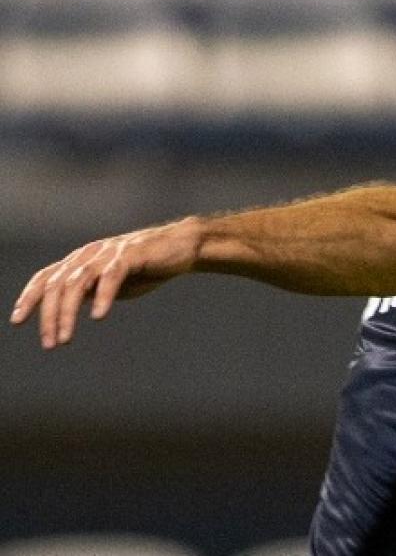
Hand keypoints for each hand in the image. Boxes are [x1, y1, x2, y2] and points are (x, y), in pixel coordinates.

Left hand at [10, 217, 202, 348]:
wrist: (182, 246)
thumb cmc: (146, 266)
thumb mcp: (110, 282)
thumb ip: (88, 290)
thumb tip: (64, 309)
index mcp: (81, 260)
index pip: (46, 277)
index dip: (29, 298)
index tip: (18, 321)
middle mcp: (89, 254)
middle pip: (57, 284)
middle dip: (49, 315)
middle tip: (49, 343)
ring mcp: (109, 253)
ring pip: (77, 282)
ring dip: (67, 312)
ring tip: (66, 338)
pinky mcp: (131, 255)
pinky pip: (111, 276)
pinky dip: (102, 296)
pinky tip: (98, 316)